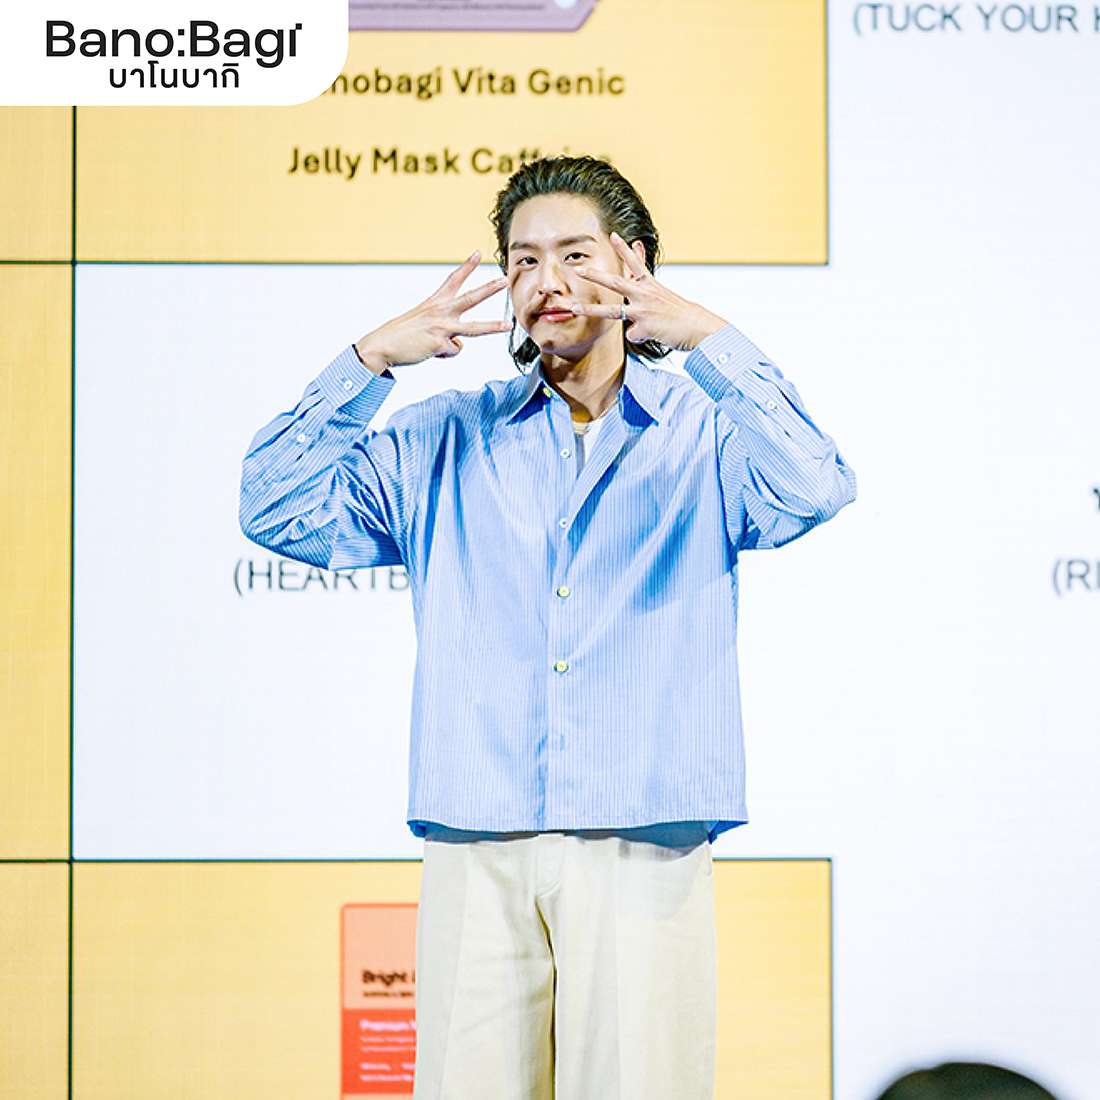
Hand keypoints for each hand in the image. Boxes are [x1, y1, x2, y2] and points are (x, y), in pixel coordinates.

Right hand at [354, 252, 509, 373]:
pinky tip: (431, 351)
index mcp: (435, 302)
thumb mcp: (423, 323)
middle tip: (504, 281)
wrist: (383, 345)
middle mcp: (440, 311)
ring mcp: (441, 327)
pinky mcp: (440, 343)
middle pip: (471, 298)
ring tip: (509, 325)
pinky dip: (444, 354)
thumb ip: (444, 328)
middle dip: (489, 289)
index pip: (453, 279)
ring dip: (493, 326)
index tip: (477, 253)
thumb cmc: (402, 335)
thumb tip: (458, 343)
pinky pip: (454, 351)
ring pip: (474, 328)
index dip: (466, 266)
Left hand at [572, 234, 726, 351]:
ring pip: (612, 311)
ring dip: (591, 310)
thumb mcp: (664, 296)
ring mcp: (644, 312)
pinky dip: (639, 338)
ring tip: (575, 308)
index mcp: (651, 286)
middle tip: (580, 270)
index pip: (635, 264)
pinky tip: (651, 336)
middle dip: (596, 276)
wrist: (699, 328)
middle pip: (616, 283)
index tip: (613, 235)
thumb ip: (647, 285)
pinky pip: (632, 336)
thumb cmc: (681, 314)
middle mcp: (645, 296)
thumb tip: (639, 261)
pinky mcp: (645, 329)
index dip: (624, 249)